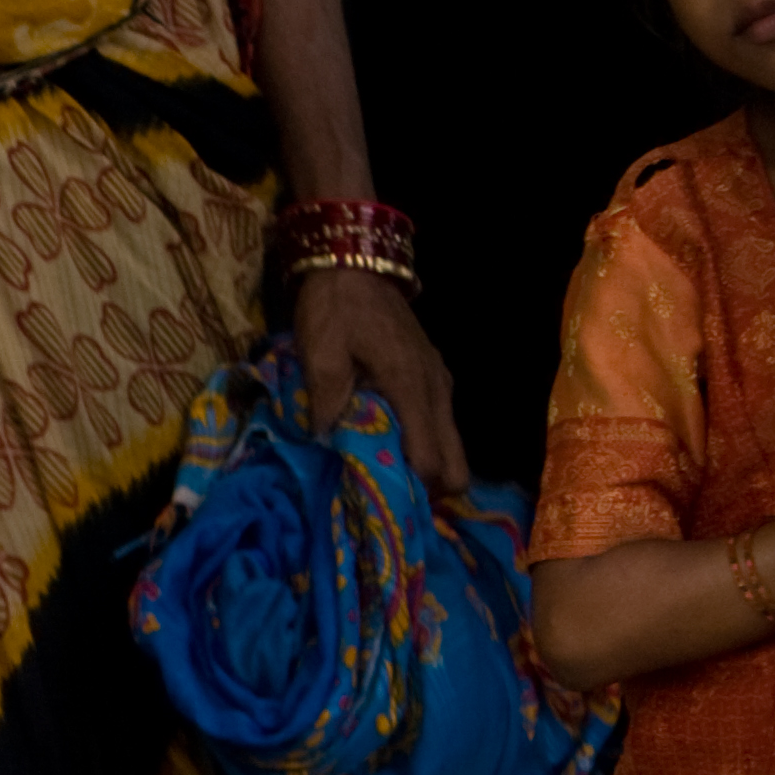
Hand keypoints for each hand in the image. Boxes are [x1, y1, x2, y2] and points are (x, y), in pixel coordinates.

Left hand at [292, 268, 469, 495]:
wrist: (354, 263)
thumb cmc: (336, 308)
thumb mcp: (320, 352)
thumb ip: (327, 399)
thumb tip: (327, 442)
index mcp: (411, 386)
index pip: (428, 457)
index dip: (413, 490)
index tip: (388, 512)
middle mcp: (436, 389)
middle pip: (454, 459)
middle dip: (432, 488)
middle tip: (396, 509)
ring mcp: (440, 381)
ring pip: (451, 443)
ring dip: (429, 469)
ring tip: (394, 490)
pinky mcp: (433, 376)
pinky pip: (439, 424)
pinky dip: (426, 446)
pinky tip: (397, 458)